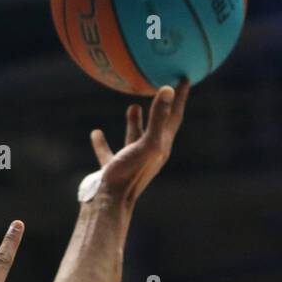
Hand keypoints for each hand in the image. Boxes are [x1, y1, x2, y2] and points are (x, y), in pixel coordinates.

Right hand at [90, 81, 189, 205]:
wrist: (108, 203)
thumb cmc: (129, 174)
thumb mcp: (147, 143)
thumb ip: (158, 117)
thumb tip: (168, 88)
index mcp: (161, 147)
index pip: (174, 117)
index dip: (180, 97)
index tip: (184, 77)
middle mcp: (149, 154)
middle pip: (158, 126)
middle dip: (161, 108)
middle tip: (163, 88)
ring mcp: (131, 163)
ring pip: (135, 138)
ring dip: (135, 122)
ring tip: (133, 106)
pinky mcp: (113, 170)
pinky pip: (109, 152)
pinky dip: (103, 142)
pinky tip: (96, 133)